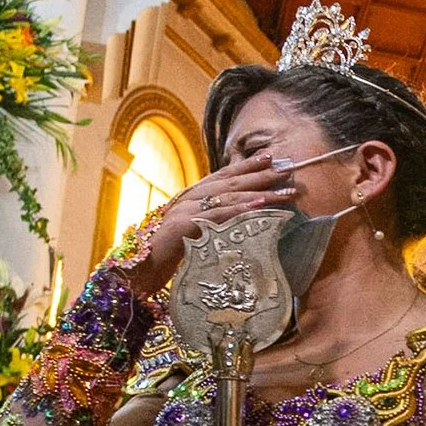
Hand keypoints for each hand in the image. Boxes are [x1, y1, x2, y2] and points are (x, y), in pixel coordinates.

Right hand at [130, 155, 298, 294]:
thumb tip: (242, 216)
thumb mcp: (196, 231)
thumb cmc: (169, 253)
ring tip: (284, 190)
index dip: (247, 165)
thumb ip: (214, 219)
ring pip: (228, 195)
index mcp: (192, 196)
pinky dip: (240, 209)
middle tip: (288, 167)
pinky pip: (217, 215)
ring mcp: (185, 208)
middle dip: (261, 173)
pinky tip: (259, 206)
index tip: (271, 157)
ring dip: (260, 192)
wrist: (137, 268)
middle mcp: (189, 197)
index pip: (223, 175)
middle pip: (230, 181)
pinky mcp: (183, 224)